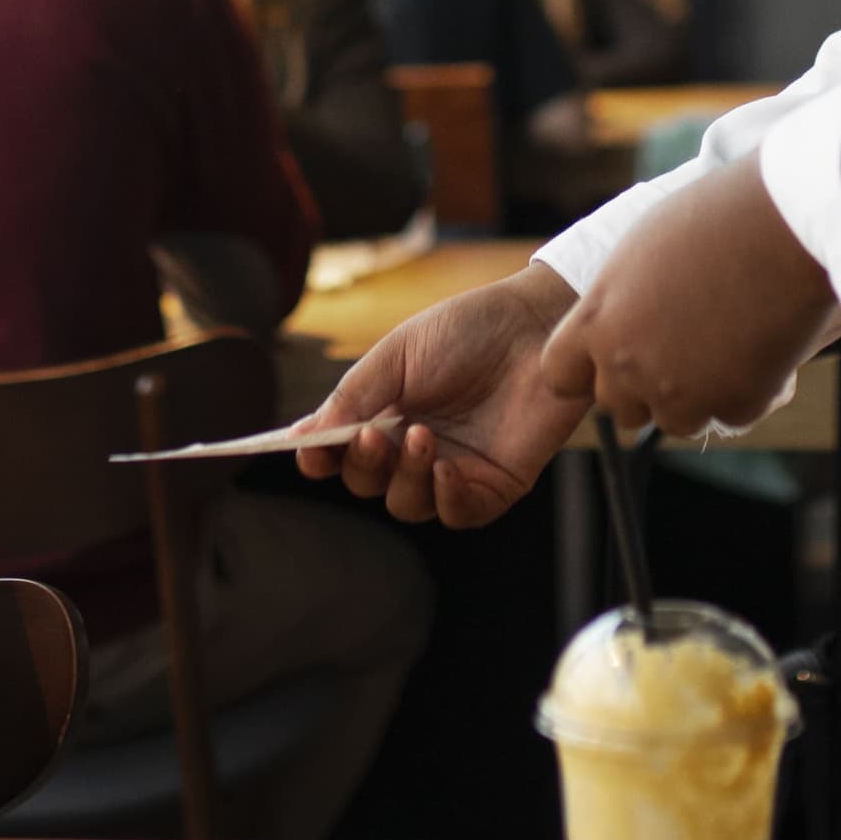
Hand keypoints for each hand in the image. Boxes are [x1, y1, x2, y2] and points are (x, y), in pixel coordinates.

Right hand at [300, 266, 586, 526]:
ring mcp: (453, 467)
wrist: (538, 326)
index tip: (308, 455)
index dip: (318, 458)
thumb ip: (353, 396)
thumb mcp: (398, 354)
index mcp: (383, 411)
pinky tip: (447, 469)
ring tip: (423, 437)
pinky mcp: (495, 484)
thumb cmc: (468, 330)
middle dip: (363, 465)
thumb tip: (302, 436)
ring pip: (408, 503)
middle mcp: (412, 445)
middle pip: (368, 481)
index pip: (338, 450)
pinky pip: (458, 514)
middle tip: (372, 436)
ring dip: (406, 478)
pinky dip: (446, 499)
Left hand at [540, 160, 840, 438]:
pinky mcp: (735, 406)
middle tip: (683, 343)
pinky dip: (745, 391)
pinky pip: (730, 414)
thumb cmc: (712, 218)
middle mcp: (628, 365)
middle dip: (645, 385)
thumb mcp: (640, 253)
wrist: (784, 224)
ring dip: (695, 395)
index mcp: (597, 321)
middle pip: (619, 405)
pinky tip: (760, 344)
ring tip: (724, 340)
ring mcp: (681, 393)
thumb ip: (619, 300)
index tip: (614, 352)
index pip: (560, 375)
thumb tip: (619, 323)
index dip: (587, 367)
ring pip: (675, 420)